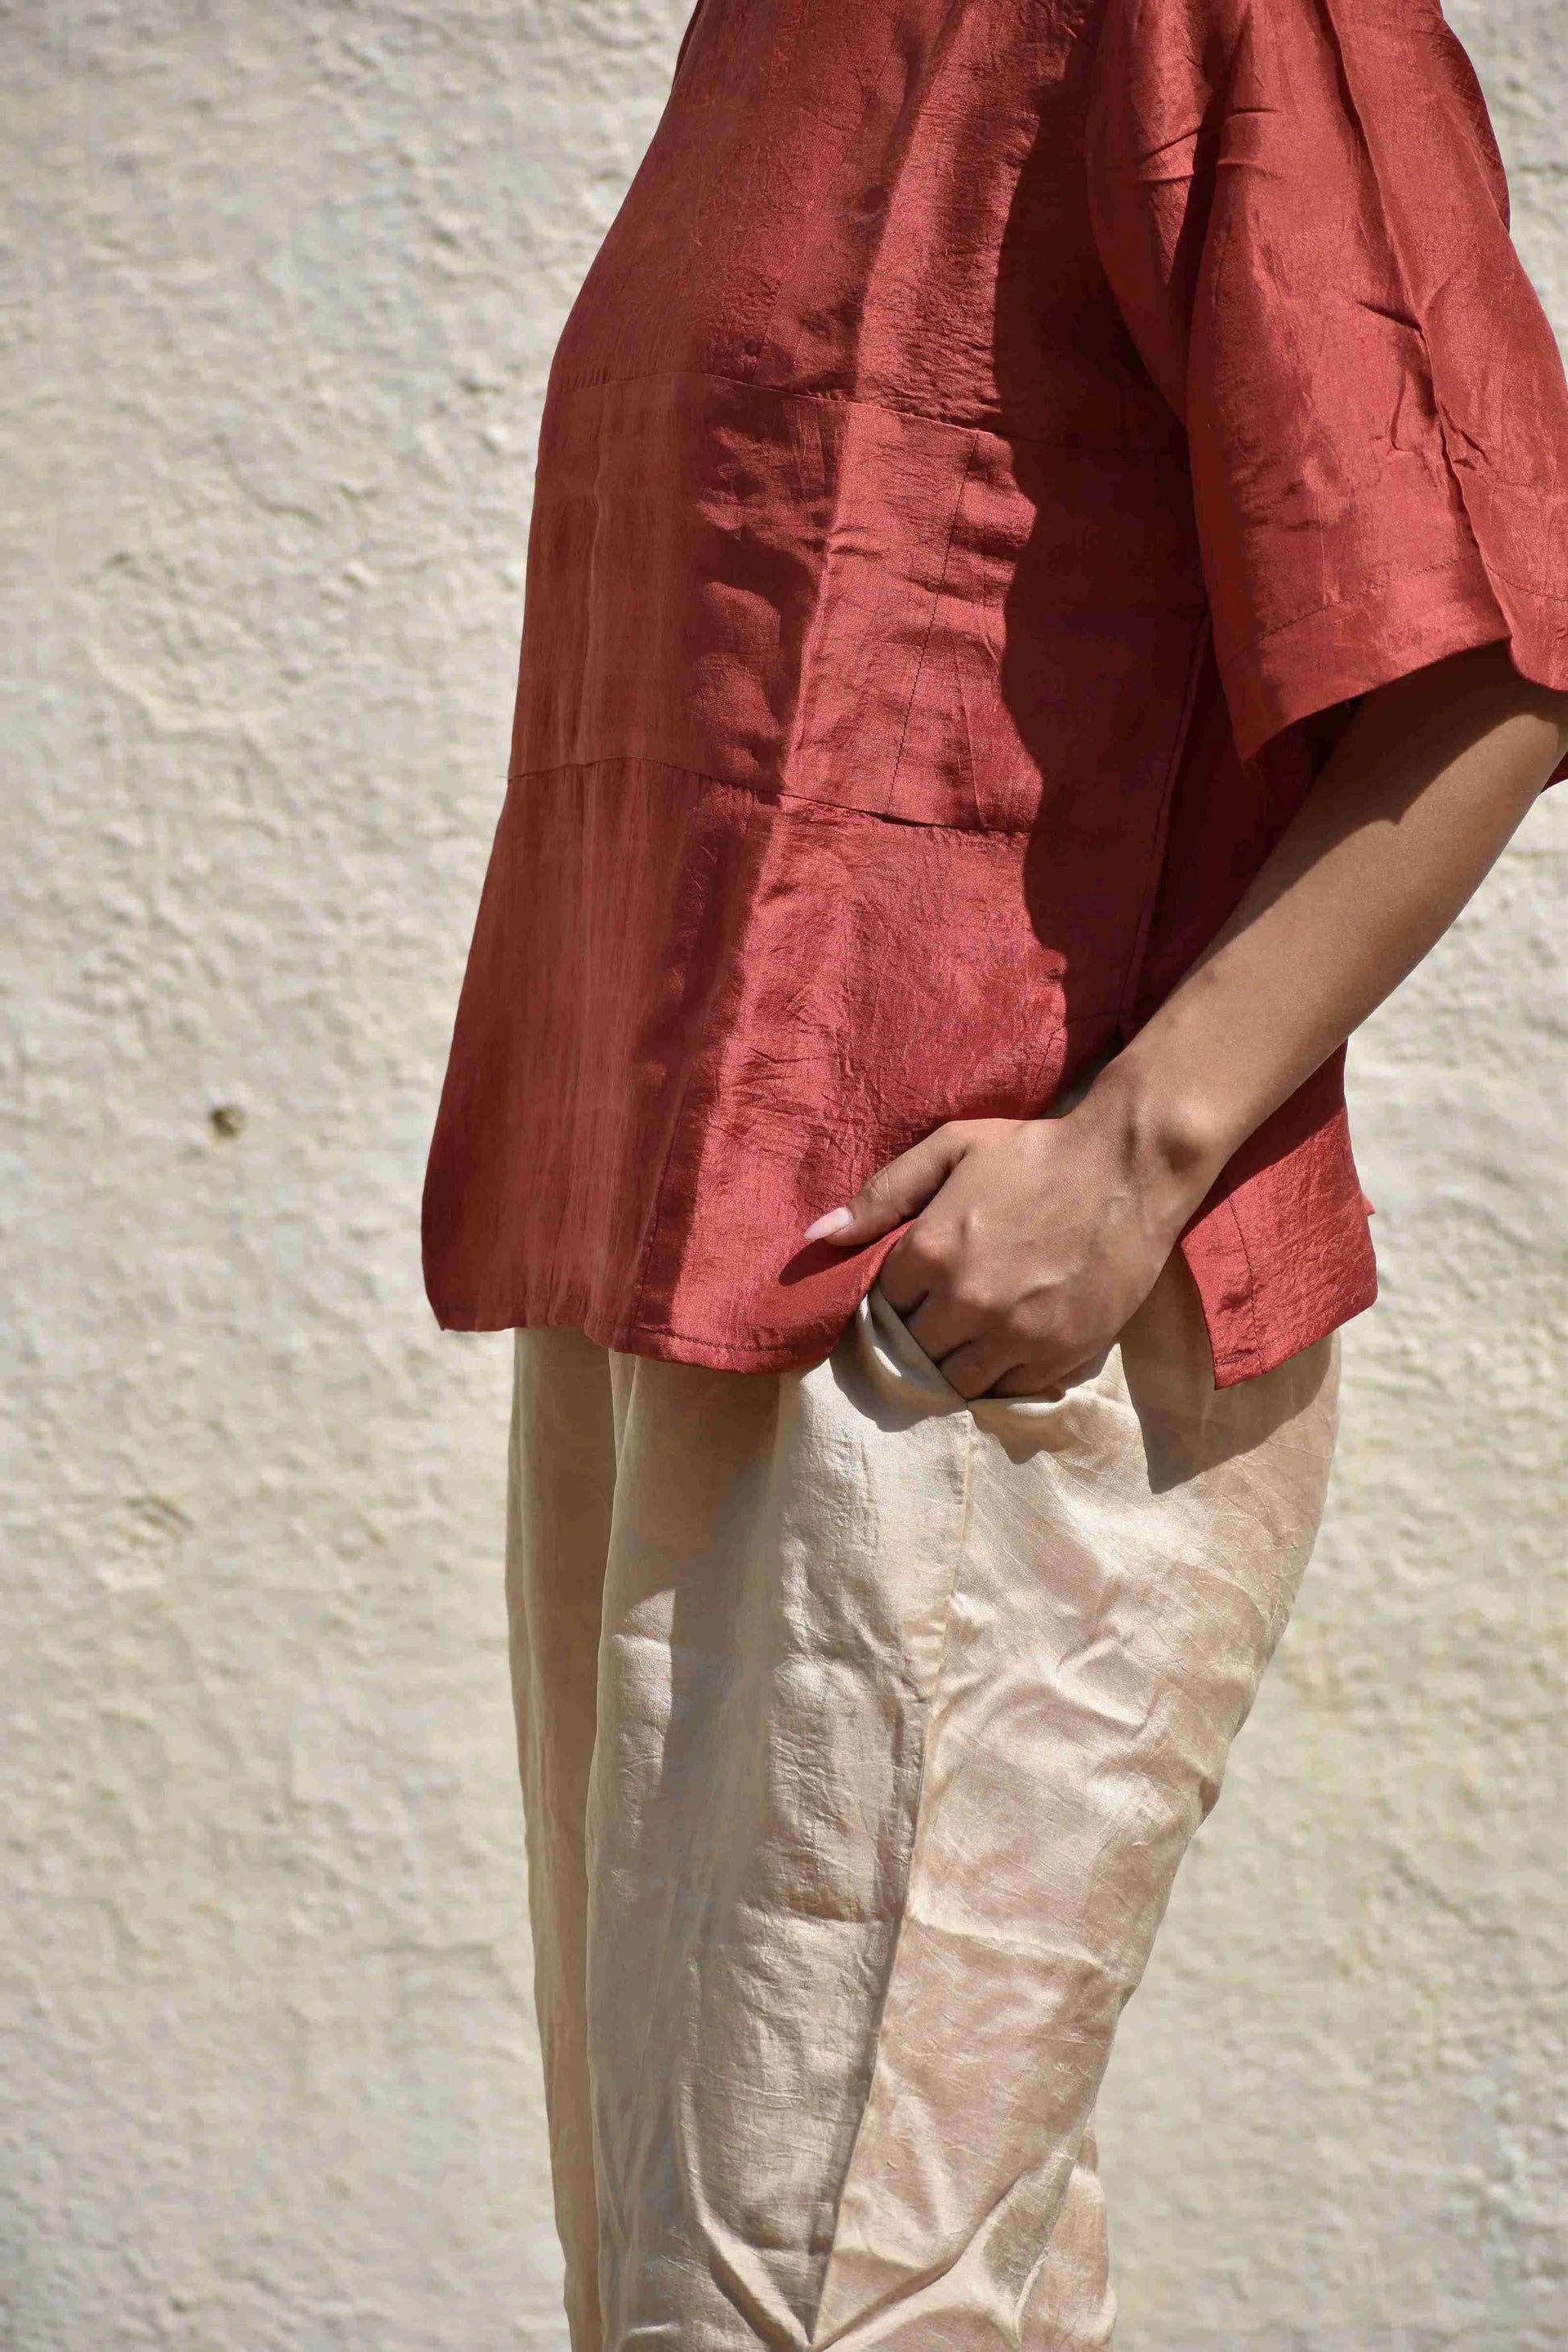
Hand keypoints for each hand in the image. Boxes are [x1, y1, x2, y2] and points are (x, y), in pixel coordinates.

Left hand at [803, 1064, 1215, 1399]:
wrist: (1129, 1168)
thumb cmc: (1036, 1152)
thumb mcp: (952, 1149)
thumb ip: (882, 1194)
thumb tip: (819, 1237)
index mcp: (931, 1251)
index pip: (880, 1304)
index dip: (890, 1298)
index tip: (907, 1290)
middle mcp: (966, 1302)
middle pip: (911, 1349)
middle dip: (915, 1334)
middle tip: (934, 1315)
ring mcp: (1014, 1336)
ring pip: (953, 1380)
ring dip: (950, 1362)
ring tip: (964, 1336)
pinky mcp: (1057, 1356)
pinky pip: (1004, 1390)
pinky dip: (996, 1376)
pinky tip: (1001, 1348)